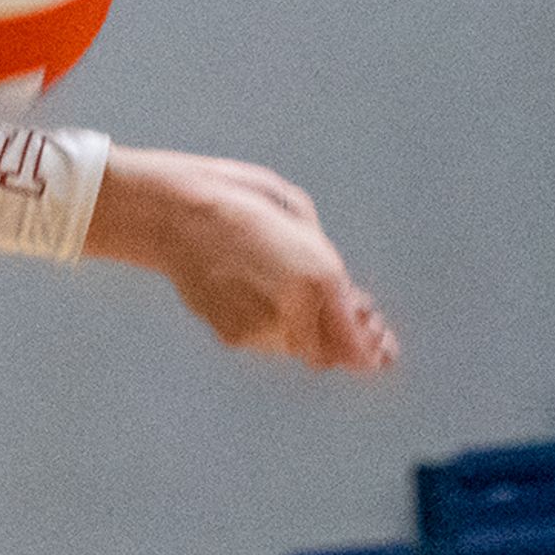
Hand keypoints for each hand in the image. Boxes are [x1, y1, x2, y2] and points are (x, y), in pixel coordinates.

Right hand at [89, 149, 396, 373]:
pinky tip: (261, 296)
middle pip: (329, 354)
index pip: (357, 343)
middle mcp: (294, 311)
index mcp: (319, 275)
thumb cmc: (239, 200)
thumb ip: (327, 268)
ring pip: (296, 350)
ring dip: (303, 333)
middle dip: (340, 343)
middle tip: (344, 323)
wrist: (173, 212)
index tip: (381, 350)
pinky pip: (264, 342)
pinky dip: (271, 327)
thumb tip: (348, 303)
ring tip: (291, 298)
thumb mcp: (300, 217)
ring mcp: (259, 329)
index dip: (371, 352)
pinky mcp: (231, 335)